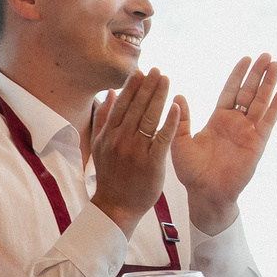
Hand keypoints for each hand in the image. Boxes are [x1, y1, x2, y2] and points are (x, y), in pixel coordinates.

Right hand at [88, 70, 173, 232]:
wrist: (116, 206)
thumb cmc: (111, 175)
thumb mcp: (100, 146)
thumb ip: (103, 119)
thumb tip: (108, 93)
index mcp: (108, 135)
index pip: (121, 105)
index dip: (132, 87)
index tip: (141, 71)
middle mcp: (120, 140)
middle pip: (136, 107)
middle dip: (147, 86)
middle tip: (158, 69)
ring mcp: (135, 151)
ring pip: (148, 118)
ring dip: (158, 97)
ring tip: (166, 79)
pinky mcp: (151, 162)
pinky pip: (162, 138)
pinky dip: (169, 122)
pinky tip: (176, 107)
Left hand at [169, 55, 276, 235]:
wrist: (206, 193)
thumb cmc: (192, 172)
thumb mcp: (180, 142)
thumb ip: (181, 120)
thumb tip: (178, 96)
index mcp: (218, 120)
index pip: (230, 91)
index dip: (238, 75)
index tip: (246, 58)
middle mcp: (235, 123)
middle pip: (249, 92)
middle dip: (257, 73)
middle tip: (266, 55)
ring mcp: (248, 132)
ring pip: (261, 102)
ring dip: (269, 83)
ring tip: (276, 65)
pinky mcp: (257, 143)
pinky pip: (268, 121)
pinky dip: (275, 106)